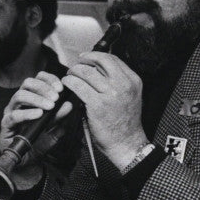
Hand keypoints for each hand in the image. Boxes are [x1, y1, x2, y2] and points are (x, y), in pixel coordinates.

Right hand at [0, 71, 73, 187]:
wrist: (27, 162)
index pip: (38, 79)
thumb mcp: (54, 129)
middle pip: (28, 83)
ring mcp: (11, 112)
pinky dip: (27, 113)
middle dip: (43, 87)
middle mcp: (19, 102)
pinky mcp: (6, 125)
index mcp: (31, 98)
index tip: (61, 87)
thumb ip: (60, 118)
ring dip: (36, 99)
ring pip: (20, 95)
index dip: (49, 79)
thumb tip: (68, 105)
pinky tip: (38, 115)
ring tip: (49, 106)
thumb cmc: (38, 143)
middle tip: (56, 97)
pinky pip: (14, 115)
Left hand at [62, 51, 148, 169]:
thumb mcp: (130, 97)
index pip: (112, 59)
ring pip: (86, 72)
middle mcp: (123, 85)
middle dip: (84, 61)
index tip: (86, 58)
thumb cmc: (125, 123)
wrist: (126, 143)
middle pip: (99, 61)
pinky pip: (78, 86)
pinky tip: (66, 85)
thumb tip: (97, 71)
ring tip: (68, 77)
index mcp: (133, 81)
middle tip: (75, 66)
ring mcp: (110, 94)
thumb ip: (119, 83)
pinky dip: (69, 82)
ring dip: (73, 72)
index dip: (95, 56)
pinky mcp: (97, 105)